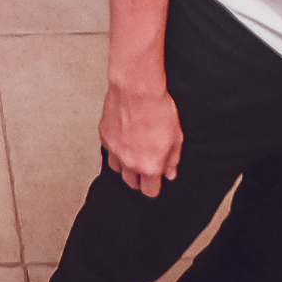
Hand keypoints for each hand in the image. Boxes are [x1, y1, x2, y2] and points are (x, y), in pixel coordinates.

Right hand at [99, 79, 183, 197]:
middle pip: (131, 183)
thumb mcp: (176, 137)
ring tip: (133, 153)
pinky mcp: (105, 137)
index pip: (150, 191)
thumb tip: (169, 171)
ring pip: (117, 169)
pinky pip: (109, 151)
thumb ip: (172, 159)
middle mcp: (129, 162)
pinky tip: (123, 139)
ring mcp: (114, 150)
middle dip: (139, 178)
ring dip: (125, 165)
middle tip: (146, 166)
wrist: (136, 90)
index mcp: (149, 165)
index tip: (156, 181)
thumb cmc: (157, 109)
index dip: (154, 186)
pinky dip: (115, 149)